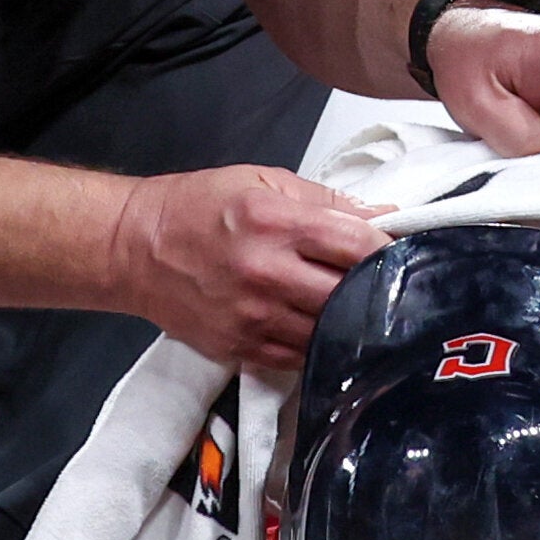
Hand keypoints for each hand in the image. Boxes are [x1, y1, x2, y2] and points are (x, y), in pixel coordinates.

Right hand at [110, 166, 388, 375]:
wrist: (134, 249)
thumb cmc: (198, 208)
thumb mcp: (260, 183)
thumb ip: (325, 202)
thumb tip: (382, 217)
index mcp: (273, 223)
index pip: (354, 243)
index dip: (389, 250)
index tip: (405, 252)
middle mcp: (265, 274)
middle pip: (349, 294)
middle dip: (379, 290)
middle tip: (395, 286)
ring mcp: (253, 318)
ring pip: (330, 332)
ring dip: (353, 323)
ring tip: (366, 310)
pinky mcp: (241, 348)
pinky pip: (300, 357)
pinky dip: (320, 345)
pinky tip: (327, 330)